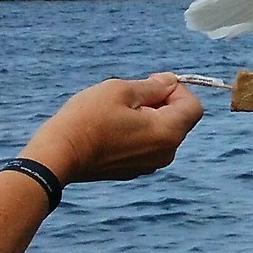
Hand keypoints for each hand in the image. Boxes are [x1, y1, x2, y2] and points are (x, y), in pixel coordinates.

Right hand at [20, 74, 203, 183]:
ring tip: (116, 112)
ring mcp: (149, 165)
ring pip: (160, 132)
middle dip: (160, 102)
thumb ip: (153, 86)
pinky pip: (145, 145)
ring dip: (146, 117)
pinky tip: (110, 128)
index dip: (177, 89)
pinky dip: (136, 133)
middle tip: (129, 95)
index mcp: (168, 133)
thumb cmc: (88, 119)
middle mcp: (166, 153)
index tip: (151, 83)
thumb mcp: (121, 90)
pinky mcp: (133, 170)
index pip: (193, 106)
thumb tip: (170, 82)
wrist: (59, 155)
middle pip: (178, 119)